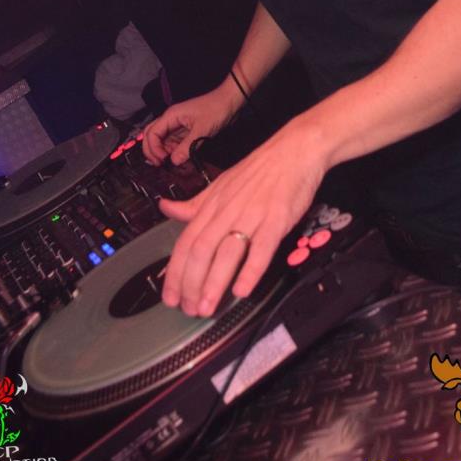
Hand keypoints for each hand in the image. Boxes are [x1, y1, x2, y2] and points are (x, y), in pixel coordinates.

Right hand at [142, 82, 240, 165]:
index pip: (152, 133)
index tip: (162, 160)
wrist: (229, 102)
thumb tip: (174, 161)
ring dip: (163, 152)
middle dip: (152, 150)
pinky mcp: (186, 131)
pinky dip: (173, 151)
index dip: (153, 148)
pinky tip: (178, 158)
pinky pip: (174, 142)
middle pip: (152, 135)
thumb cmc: (216, 109)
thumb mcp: (202, 130)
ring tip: (169, 163)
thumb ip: (187, 147)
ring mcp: (178, 125)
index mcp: (171, 116)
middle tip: (159, 164)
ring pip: (162, 140)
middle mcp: (171, 120)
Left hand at [158, 116, 326, 316]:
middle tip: (187, 310)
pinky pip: (261, 248)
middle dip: (190, 284)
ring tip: (206, 308)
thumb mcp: (221, 184)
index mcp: (212, 205)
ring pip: (226, 253)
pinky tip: (242, 290)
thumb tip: (166, 208)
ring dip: (214, 283)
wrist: (294, 151)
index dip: (174, 272)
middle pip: (201, 251)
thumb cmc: (259, 170)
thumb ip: (194, 204)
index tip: (169, 296)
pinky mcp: (276, 220)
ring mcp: (252, 215)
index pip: (185, 242)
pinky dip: (250, 271)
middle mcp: (227, 211)